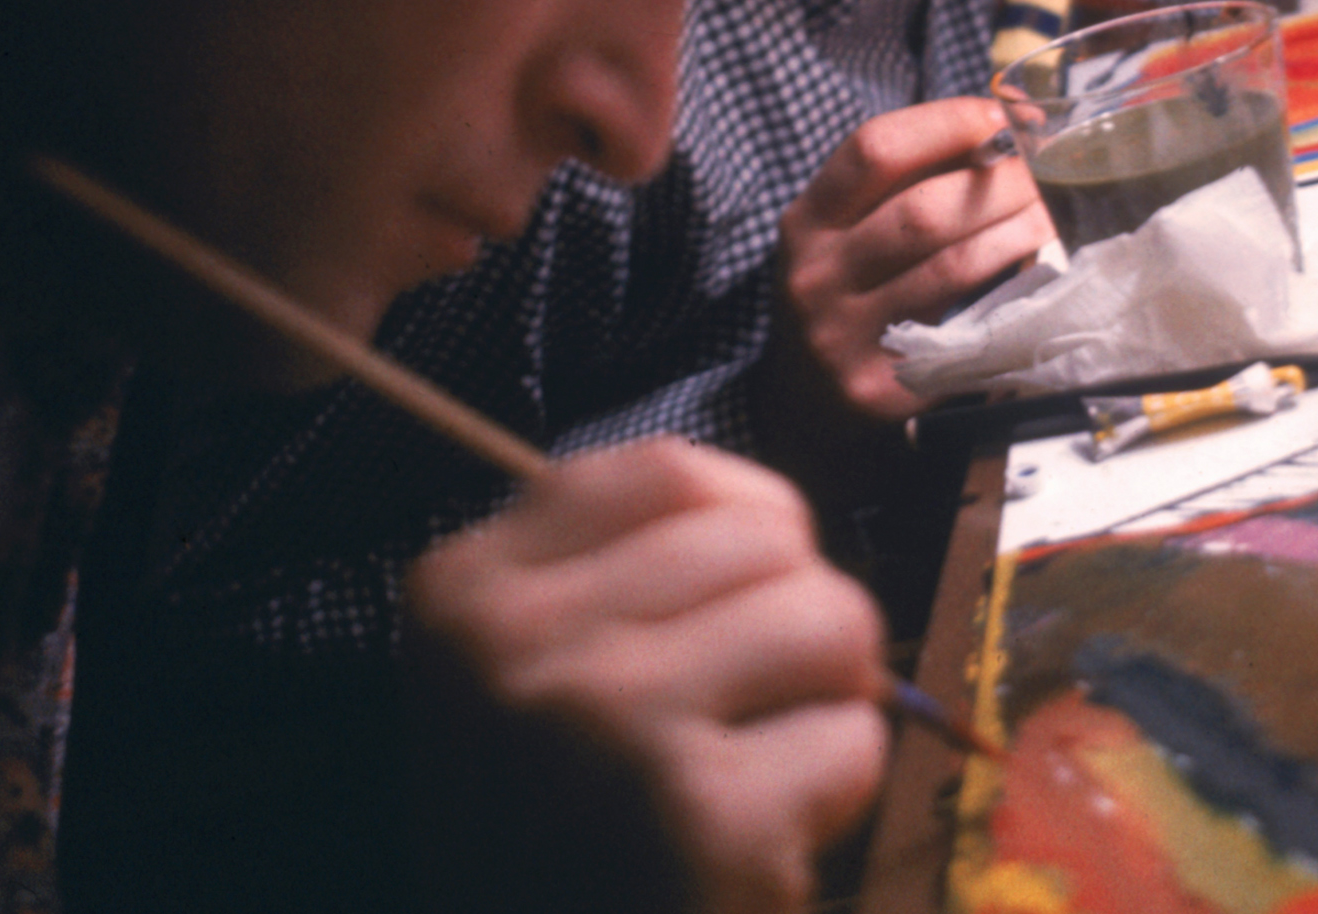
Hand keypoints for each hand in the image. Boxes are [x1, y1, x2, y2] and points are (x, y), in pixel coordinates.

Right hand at [406, 439, 889, 913]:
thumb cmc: (548, 842)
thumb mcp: (520, 680)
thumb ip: (619, 578)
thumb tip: (778, 520)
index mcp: (465, 591)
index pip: (671, 471)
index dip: (750, 524)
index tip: (739, 599)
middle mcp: (521, 644)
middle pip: (769, 537)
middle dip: (799, 621)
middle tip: (751, 711)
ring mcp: (612, 727)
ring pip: (833, 620)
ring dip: (829, 703)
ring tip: (759, 770)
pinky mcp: (707, 820)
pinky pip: (852, 741)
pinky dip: (834, 796)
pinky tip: (759, 846)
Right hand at [776, 96, 1052, 420]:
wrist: (805, 400)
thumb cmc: (845, 291)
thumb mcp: (847, 229)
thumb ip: (909, 179)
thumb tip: (1004, 124)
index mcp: (806, 222)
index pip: (875, 150)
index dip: (946, 123)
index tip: (999, 119)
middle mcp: (816, 277)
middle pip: (922, 211)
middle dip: (998, 182)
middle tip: (1044, 170)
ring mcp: (847, 337)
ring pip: (952, 269)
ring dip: (1018, 232)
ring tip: (1051, 213)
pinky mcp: (885, 388)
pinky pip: (966, 330)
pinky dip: (1010, 294)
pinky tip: (1035, 274)